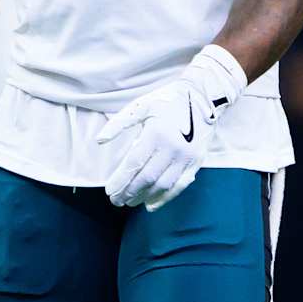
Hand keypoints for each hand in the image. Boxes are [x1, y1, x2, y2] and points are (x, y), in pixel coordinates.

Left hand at [96, 46, 246, 210]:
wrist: (202, 96)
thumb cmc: (167, 100)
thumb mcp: (140, 106)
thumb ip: (118, 124)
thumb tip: (99, 140)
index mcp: (156, 133)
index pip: (134, 163)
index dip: (120, 180)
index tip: (110, 191)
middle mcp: (172, 148)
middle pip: (147, 178)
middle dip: (129, 192)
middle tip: (116, 200)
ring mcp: (186, 157)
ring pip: (162, 185)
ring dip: (145, 197)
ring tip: (131, 202)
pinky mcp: (196, 162)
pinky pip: (180, 185)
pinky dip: (165, 198)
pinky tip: (151, 204)